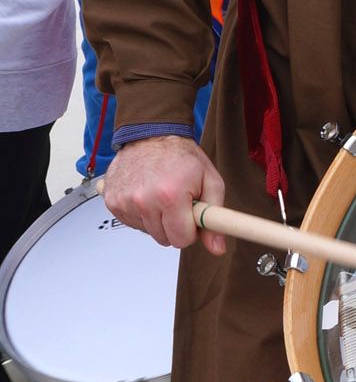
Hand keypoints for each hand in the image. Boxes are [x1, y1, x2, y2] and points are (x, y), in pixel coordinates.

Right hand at [102, 136, 226, 254]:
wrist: (150, 134)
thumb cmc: (181, 156)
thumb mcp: (210, 181)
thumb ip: (215, 216)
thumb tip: (217, 248)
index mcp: (170, 196)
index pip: (181, 240)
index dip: (190, 230)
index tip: (191, 216)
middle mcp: (143, 200)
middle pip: (164, 239)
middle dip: (174, 226)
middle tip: (178, 203)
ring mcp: (124, 201)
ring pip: (147, 232)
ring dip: (157, 219)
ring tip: (161, 195)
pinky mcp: (111, 201)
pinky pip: (131, 223)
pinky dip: (141, 214)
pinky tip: (146, 195)